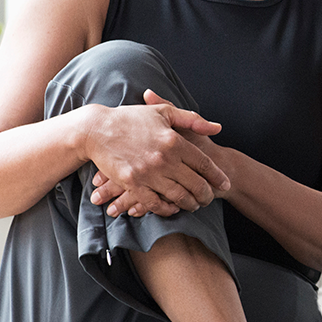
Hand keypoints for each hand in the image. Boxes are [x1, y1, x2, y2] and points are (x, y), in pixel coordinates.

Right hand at [85, 89, 229, 217]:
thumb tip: (217, 128)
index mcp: (174, 141)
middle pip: (195, 184)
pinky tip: (172, 208)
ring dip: (190, 204)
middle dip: (206, 195)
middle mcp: (164, 159)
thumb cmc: (131, 119)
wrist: (96, 130)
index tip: (225, 184)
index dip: (217, 176)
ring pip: (178, 197)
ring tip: (194, 205)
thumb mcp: (164, 113)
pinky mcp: (132, 184)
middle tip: (209, 198)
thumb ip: (193, 120)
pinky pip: (155, 203)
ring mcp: (148, 173)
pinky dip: (167, 208)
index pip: (204, 164)